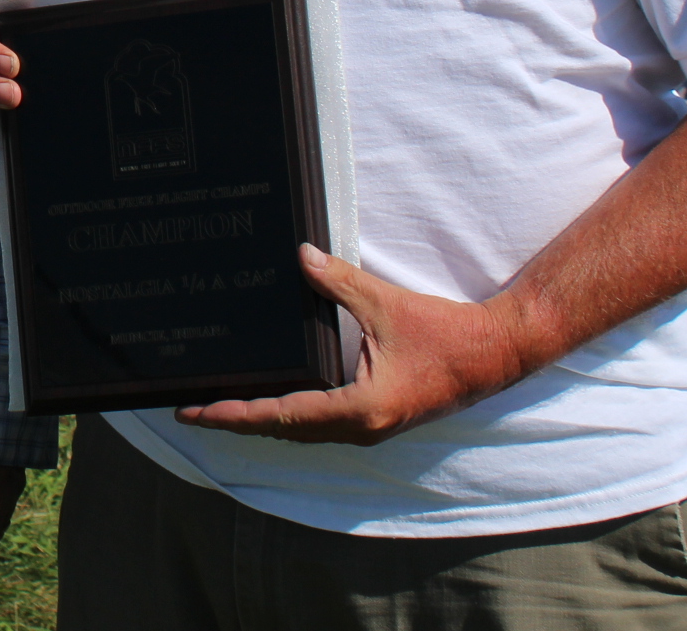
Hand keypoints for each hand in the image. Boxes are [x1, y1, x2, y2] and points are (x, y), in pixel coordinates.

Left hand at [174, 244, 530, 444]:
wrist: (495, 355)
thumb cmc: (446, 334)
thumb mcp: (386, 304)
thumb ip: (339, 282)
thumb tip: (300, 256)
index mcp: (360, 409)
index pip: (280, 415)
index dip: (232, 414)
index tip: (193, 412)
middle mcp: (360, 430)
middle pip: (283, 429)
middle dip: (236, 419)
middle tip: (191, 406)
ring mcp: (368, 430)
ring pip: (300, 431)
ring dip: (260, 420)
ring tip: (219, 403)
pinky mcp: (375, 421)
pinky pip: (319, 424)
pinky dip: (287, 415)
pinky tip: (269, 397)